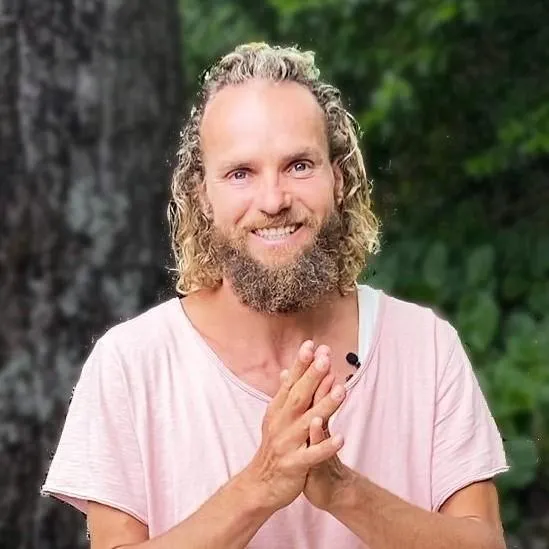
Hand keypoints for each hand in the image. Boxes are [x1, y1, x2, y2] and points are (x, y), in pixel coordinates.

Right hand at [244, 341, 345, 512]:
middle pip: (298, 396)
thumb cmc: (274, 447)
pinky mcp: (294, 465)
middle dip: (312, 376)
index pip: (290, 383)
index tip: (311, 344)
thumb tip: (289, 370)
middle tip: (326, 357)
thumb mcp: (276, 418)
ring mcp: (287, 444)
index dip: (300, 364)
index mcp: (277, 411)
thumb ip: (286, 395)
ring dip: (325, 405)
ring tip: (341, 390)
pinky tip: (342, 438)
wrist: (261, 485)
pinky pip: (312, 455)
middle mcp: (281, 423)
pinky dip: (325, 446)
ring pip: (308, 422)